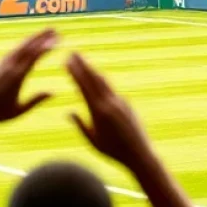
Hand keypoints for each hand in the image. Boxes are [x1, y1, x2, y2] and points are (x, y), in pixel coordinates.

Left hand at [0, 28, 56, 123]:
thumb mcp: (18, 111)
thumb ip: (36, 100)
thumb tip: (53, 93)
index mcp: (17, 77)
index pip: (35, 56)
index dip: (47, 46)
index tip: (58, 40)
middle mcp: (9, 67)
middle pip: (27, 46)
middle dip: (42, 36)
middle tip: (55, 29)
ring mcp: (0, 64)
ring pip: (19, 47)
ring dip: (32, 39)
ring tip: (44, 34)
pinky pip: (12, 51)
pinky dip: (22, 45)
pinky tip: (28, 45)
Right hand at [68, 52, 153, 172]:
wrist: (140, 154)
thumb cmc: (113, 152)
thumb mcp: (93, 141)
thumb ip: (81, 125)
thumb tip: (69, 112)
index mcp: (99, 112)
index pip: (84, 87)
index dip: (75, 73)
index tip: (66, 62)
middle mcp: (110, 103)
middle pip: (94, 79)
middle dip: (83, 65)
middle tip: (72, 53)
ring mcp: (120, 101)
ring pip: (104, 82)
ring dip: (93, 70)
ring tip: (83, 60)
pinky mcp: (126, 103)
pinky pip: (111, 89)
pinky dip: (102, 81)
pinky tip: (97, 77)